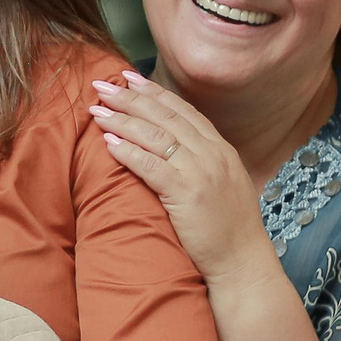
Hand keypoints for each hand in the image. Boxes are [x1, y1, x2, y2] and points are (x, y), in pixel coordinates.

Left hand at [90, 71, 265, 280]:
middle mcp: (212, 154)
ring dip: (122, 120)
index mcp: (220, 149)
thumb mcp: (222, 185)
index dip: (154, 92)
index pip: (183, 110)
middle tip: (102, 84)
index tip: (128, 78)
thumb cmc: (228, 230)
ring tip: (97, 111)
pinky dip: (128, 151)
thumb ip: (202, 162)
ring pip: (155, 135)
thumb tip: (172, 148)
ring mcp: (201, 172)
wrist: (243, 262)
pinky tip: (108, 142)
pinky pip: (151, 165)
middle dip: (131, 98)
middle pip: (165, 116)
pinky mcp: (187, 193)